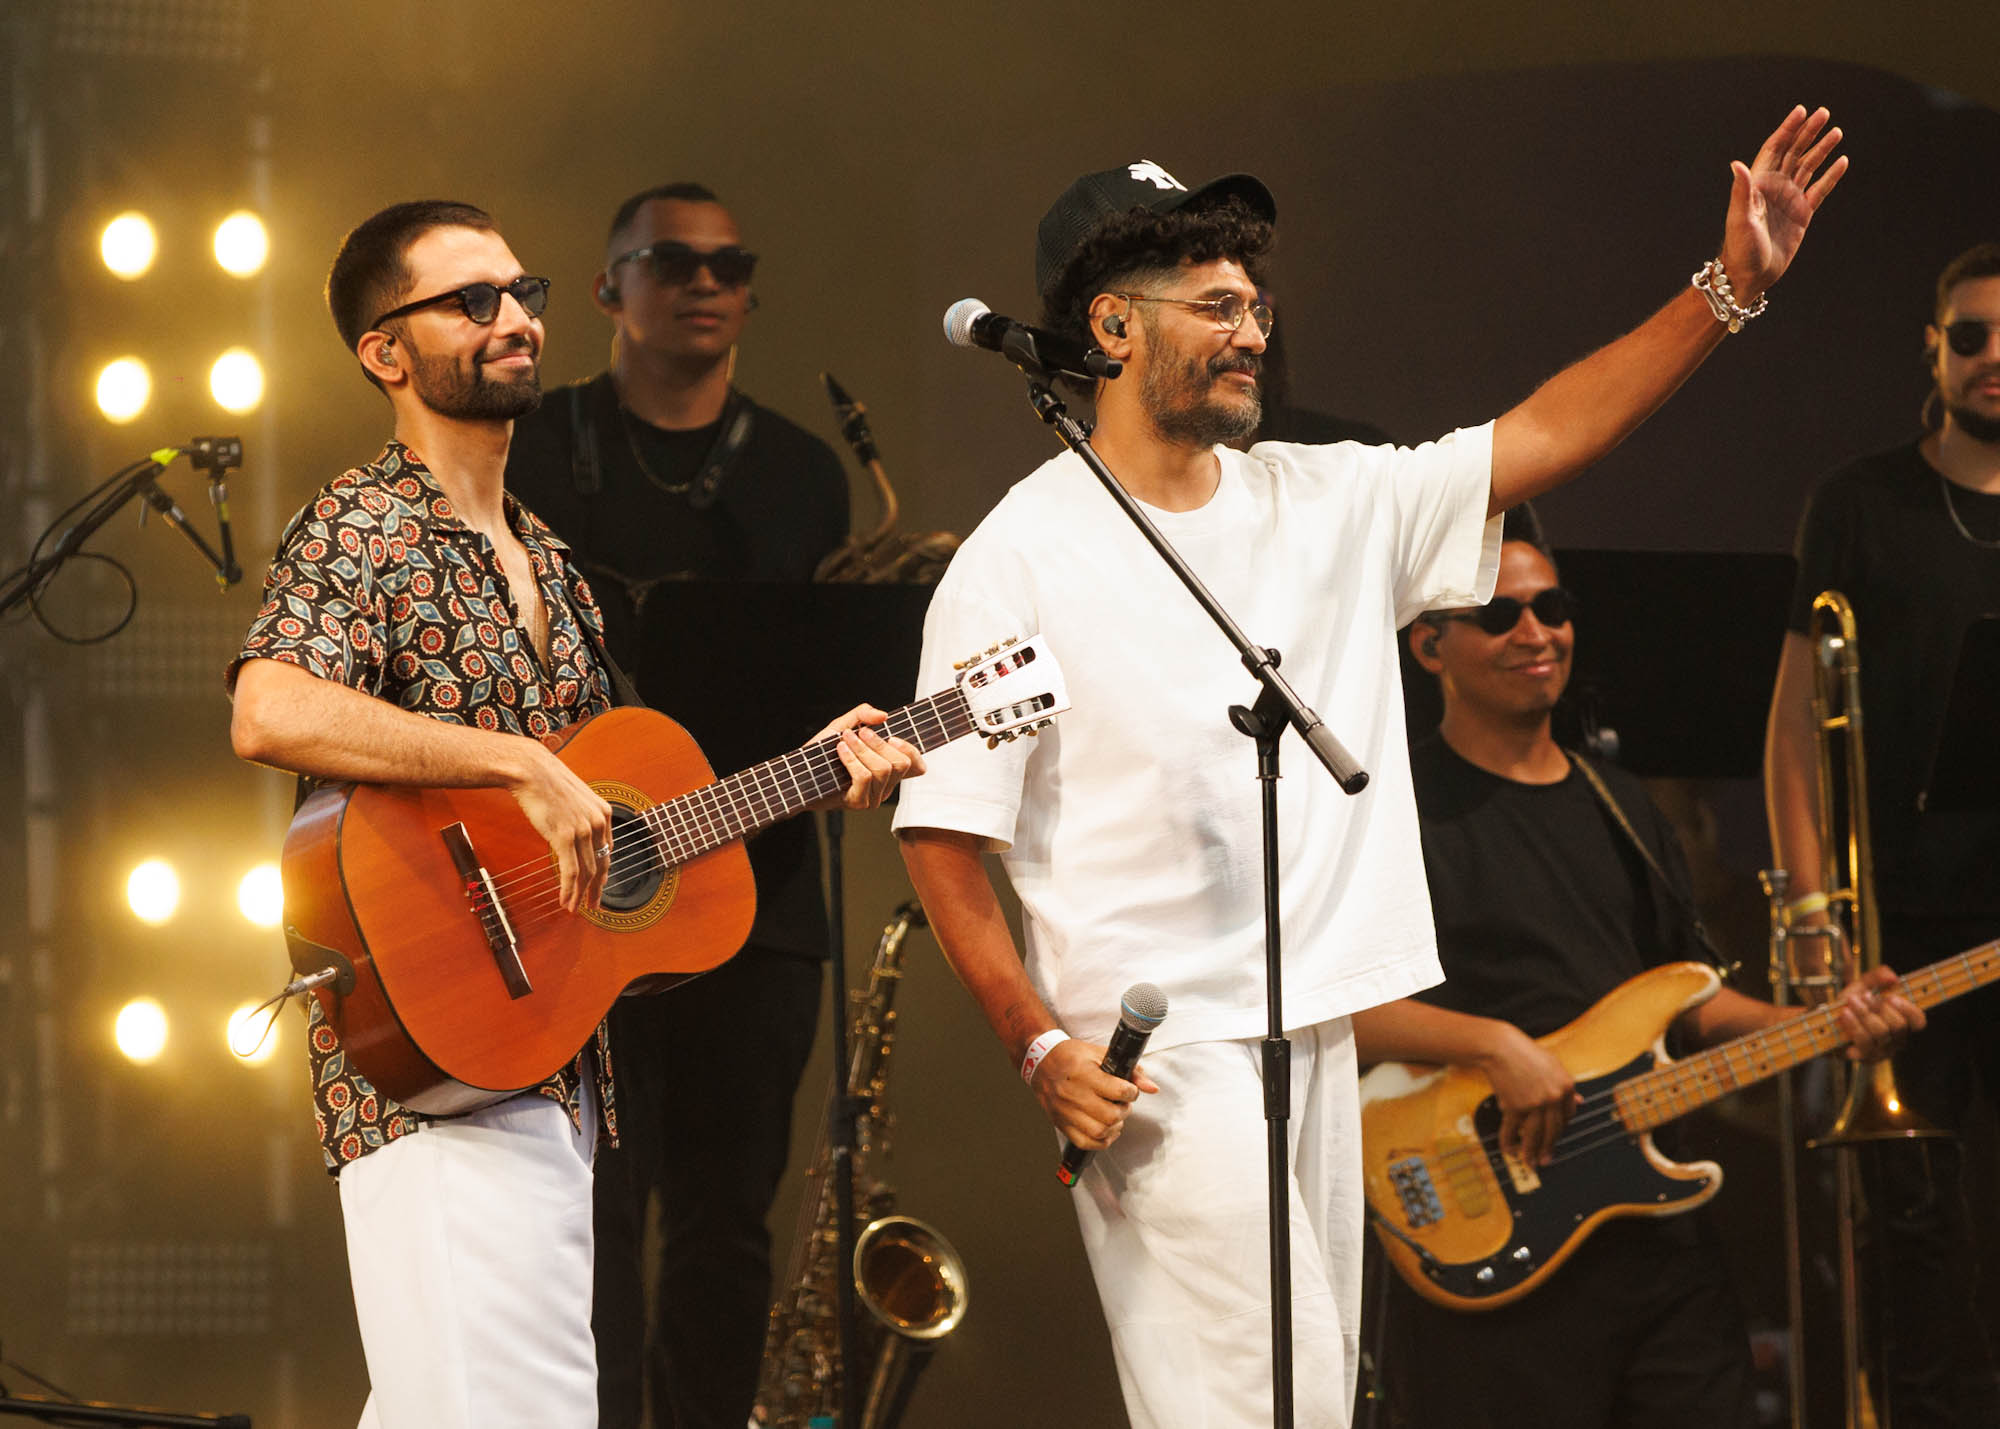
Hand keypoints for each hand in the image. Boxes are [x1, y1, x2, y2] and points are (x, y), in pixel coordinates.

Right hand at [509, 739, 613, 913]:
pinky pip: (571, 871)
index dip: (603, 872)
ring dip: (579, 894)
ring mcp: (582, 830)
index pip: (607, 851)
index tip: (598, 885)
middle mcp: (597, 822)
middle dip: (596, 889)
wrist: (531, 769)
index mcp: (603, 813)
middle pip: (601, 865)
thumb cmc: (548, 782)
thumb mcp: (574, 799)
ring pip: (586, 872)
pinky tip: (565, 900)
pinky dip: (569, 889)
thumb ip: (581, 817)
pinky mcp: (564, 836)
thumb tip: (576, 836)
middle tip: (592, 905)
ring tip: (574, 908)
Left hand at [808, 704, 924, 811]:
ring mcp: (873, 796)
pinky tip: (840, 750)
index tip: (893, 737)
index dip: (913, 751)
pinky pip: (865, 778)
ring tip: (845, 739)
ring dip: (863, 749)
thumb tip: (884, 715)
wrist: (797, 775)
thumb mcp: (841, 726)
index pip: (917, 767)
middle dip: (880, 743)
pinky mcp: (858, 803)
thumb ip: (862, 715)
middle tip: (861, 732)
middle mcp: (885, 786)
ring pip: (883, 770)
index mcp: (887, 770)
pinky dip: (853, 759)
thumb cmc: (820, 754)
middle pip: (901, 763)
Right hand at [1031, 1037, 1158, 1149]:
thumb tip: (1152, 1088)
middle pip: (1110, 1116)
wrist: (1040, 1062)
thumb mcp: (1101, 1054)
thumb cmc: (1072, 1056)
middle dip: (1124, 1110)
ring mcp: (1066, 1112)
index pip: (1119, 1091)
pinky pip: (1086, 1143)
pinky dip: (1102, 1141)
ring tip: (1113, 1116)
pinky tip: (1106, 1129)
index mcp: (1084, 1073)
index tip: (1129, 1089)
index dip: (1131, 1092)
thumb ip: (1131, 1071)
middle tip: (1121, 1103)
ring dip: (1114, 1126)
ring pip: (1099, 1132)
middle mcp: (1073, 1094)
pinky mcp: (1061, 1123)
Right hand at [1475, 1024, 1578, 1167]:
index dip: (1561, 1127)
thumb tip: (1581, 1102)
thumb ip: (1566, 1085)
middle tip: (1546, 1160)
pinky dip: (1509, 1142)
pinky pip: (1512, 1130)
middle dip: (1549, 1148)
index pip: (1569, 1116)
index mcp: (1567, 1086)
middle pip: (1554, 1130)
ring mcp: (1535, 1103)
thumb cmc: (1525, 1052)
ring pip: (1535, 1135)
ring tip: (1530, 1163)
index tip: (1554, 1137)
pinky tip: (1509, 1150)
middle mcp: (1554, 1097)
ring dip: (1532, 1152)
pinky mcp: (1515, 1106)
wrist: (1501, 1047)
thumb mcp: (1553, 1065)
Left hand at [1718, 105, 1847, 299]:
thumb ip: (1741, 190)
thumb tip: (1737, 164)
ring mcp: (1789, 200)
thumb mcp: (1739, 218)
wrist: (1750, 276)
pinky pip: (1820, 190)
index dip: (1787, 129)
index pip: (1775, 149)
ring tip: (1836, 132)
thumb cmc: (1740, 249)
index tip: (1801, 111)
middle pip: (1794, 153)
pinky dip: (1831, 176)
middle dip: (1808, 133)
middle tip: (1824, 112)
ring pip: (1808, 167)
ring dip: (1821, 149)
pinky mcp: (1802, 215)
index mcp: (1758, 185)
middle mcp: (1774, 188)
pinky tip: (1842, 161)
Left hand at [1835, 965, 1925, 1060]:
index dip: (1908, 1009)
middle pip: (1898, 1025)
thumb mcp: (1861, 987)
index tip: (1890, 997)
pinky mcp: (1864, 1057)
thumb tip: (1893, 977)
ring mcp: (1881, 1051)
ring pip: (1881, 1033)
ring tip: (1850, 1002)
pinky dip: (1853, 1025)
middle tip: (1864, 996)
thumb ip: (1876, 978)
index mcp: (1900, 1023)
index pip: (1919, 1021)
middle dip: (1879, 1007)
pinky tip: (1844, 1014)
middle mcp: (1895, 1040)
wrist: (1825, 1024)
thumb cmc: (1848, 1007)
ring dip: (1863, 1013)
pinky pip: (1864, 1043)